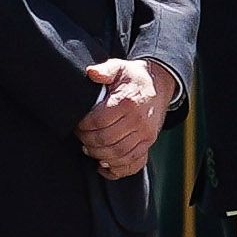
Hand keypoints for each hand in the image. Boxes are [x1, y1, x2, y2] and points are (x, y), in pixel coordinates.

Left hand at [77, 59, 173, 180]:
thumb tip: (91, 73)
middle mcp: (139, 120)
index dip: (83, 126)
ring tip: (88, 149)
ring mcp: (146, 134)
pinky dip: (116, 169)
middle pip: (106, 140)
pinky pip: (133, 163)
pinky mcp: (149, 143)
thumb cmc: (133, 78)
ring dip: (99, 155)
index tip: (77, 124)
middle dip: (88, 141)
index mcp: (128, 102)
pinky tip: (103, 166)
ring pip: (118, 154)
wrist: (159, 85)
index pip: (99, 121)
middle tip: (80, 137)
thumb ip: (104, 70)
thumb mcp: (119, 67)